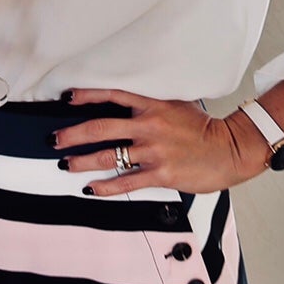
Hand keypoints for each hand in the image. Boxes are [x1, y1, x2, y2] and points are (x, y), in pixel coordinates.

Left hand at [51, 89, 262, 195]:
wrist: (229, 149)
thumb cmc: (203, 128)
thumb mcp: (176, 104)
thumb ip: (150, 104)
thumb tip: (125, 104)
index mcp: (152, 106)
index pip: (112, 95)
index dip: (87, 96)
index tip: (67, 97)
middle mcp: (149, 126)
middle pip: (100, 128)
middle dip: (72, 135)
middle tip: (54, 139)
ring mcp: (153, 151)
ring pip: (107, 156)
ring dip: (81, 161)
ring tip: (65, 164)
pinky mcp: (160, 174)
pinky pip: (125, 181)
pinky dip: (104, 187)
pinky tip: (90, 188)